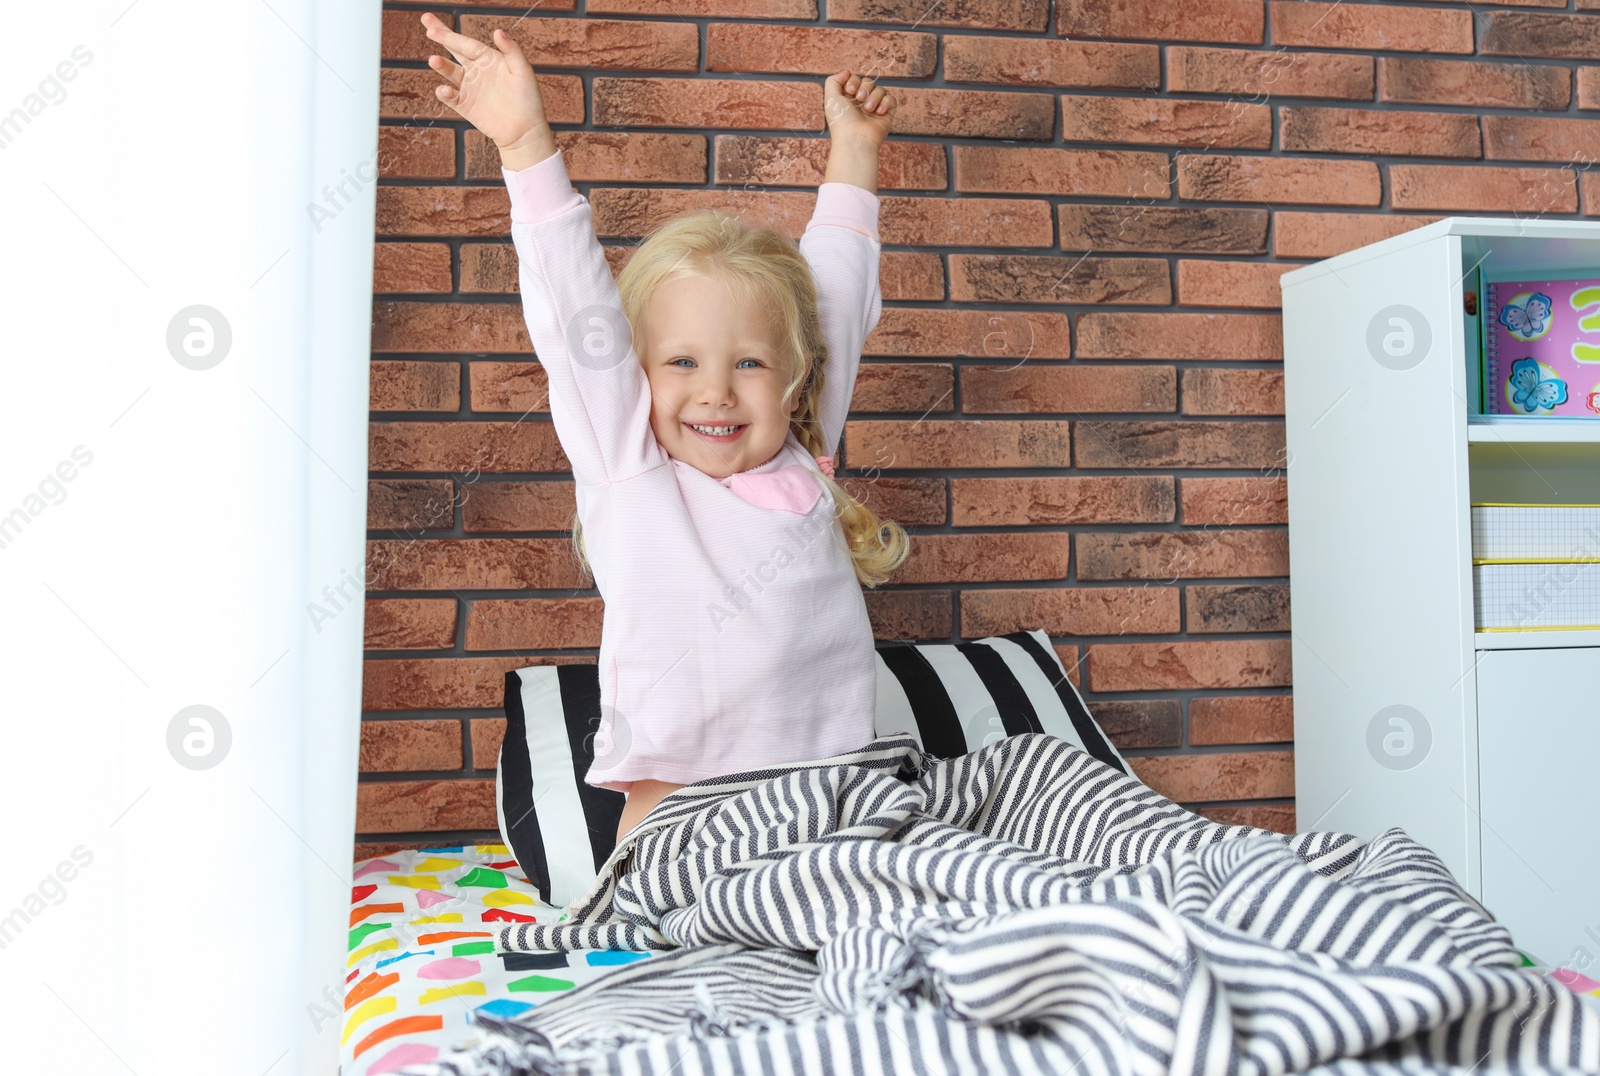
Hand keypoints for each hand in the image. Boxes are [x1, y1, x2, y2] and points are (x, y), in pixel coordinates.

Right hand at [420, 13, 551, 156]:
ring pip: (450, 72)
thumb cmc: (528, 99)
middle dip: (441, 36)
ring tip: (433, 60)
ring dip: (441, 65)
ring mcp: (470, 88)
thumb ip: (512, 51)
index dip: (451, 35)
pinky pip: (450, 97)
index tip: (434, 29)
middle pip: (455, 50)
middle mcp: (477, 70)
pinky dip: (444, 93)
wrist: (524, 131)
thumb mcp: (523, 72)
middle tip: (426, 21)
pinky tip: (444, 90)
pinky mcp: (465, 105)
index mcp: (489, 59)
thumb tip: (498, 31)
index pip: (467, 44)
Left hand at [824, 69, 894, 146]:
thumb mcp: (830, 97)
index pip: (856, 79)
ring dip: (873, 97)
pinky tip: (878, 112)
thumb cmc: (841, 120)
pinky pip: (891, 99)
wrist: (855, 139)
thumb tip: (848, 71)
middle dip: (864, 88)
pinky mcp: (886, 114)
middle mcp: (861, 103)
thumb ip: (834, 80)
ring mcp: (875, 108)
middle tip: (859, 99)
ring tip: (868, 110)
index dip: (854, 81)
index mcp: (848, 99)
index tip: (850, 91)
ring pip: (880, 89)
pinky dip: (885, 103)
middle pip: (868, 82)